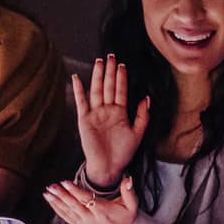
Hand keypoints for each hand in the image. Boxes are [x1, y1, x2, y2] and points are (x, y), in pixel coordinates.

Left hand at [43, 173, 138, 223]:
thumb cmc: (126, 219)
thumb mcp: (132, 206)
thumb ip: (129, 192)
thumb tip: (128, 179)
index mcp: (102, 211)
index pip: (86, 199)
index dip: (74, 191)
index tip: (65, 182)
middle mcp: (91, 218)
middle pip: (73, 205)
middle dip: (61, 195)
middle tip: (52, 186)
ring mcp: (84, 223)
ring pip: (67, 212)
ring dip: (56, 202)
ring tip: (47, 192)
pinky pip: (66, 217)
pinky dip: (57, 209)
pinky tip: (51, 201)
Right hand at [73, 56, 148, 186]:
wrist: (109, 167)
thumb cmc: (123, 153)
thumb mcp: (137, 134)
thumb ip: (142, 116)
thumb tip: (146, 98)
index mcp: (120, 112)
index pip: (120, 90)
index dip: (121, 78)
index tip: (122, 65)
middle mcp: (107, 110)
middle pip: (108, 86)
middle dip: (110, 71)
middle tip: (111, 56)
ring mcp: (95, 113)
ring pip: (96, 90)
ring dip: (97, 76)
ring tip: (99, 62)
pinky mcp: (84, 120)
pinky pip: (81, 102)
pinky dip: (79, 90)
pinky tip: (77, 78)